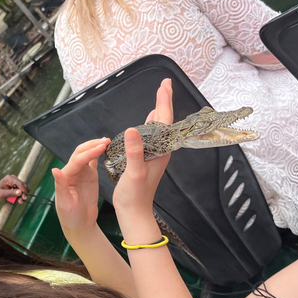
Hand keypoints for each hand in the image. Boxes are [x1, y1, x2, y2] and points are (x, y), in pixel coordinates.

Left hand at [0, 175, 28, 204]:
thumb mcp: (2, 194)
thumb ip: (11, 193)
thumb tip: (20, 192)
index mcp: (9, 178)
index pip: (20, 184)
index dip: (23, 190)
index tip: (24, 197)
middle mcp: (13, 179)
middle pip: (22, 186)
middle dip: (23, 194)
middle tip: (21, 201)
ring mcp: (14, 182)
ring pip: (23, 189)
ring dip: (22, 195)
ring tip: (20, 201)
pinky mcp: (15, 186)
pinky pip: (21, 190)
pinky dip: (20, 195)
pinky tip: (18, 200)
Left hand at [53, 137, 110, 234]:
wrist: (79, 225)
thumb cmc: (70, 217)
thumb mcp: (65, 204)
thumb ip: (60, 186)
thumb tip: (55, 169)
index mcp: (66, 176)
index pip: (78, 160)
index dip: (89, 152)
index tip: (102, 147)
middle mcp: (72, 172)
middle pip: (81, 152)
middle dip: (93, 145)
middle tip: (106, 141)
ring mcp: (81, 173)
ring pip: (87, 154)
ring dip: (95, 146)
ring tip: (108, 141)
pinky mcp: (89, 176)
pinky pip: (93, 161)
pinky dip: (98, 153)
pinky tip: (105, 147)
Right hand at [113, 79, 173, 227]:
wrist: (134, 212)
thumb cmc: (135, 195)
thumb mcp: (133, 172)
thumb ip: (135, 151)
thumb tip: (132, 129)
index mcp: (160, 150)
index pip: (164, 121)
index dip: (164, 101)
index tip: (165, 86)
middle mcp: (160, 150)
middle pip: (164, 121)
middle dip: (164, 102)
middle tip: (164, 85)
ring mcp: (154, 154)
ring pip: (158, 128)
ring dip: (158, 112)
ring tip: (159, 98)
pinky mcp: (146, 159)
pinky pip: (150, 136)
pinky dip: (149, 124)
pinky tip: (146, 122)